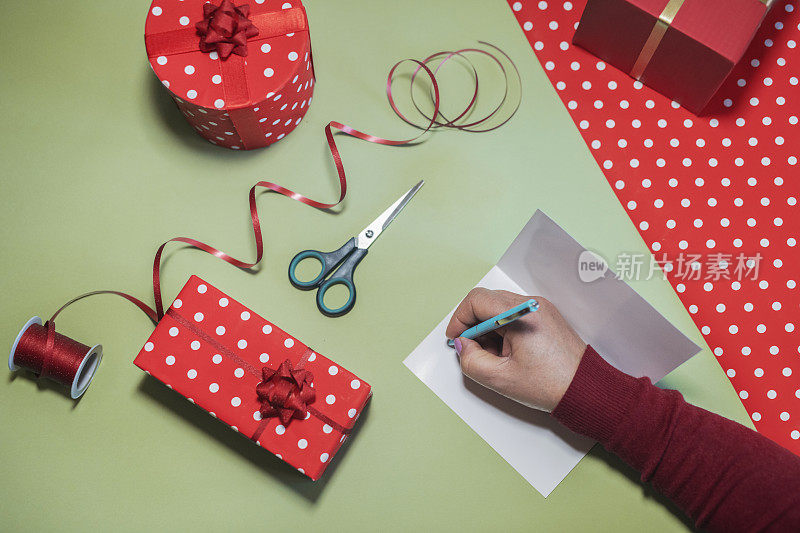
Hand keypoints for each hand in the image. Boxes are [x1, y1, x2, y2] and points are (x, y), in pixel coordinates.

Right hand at [446, 288, 586, 411]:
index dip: (459, 319)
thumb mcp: (500, 379)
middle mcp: (531, 304)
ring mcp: (540, 308)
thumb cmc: (551, 384)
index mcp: (520, 314)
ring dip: (488, 330)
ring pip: (499, 309)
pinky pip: (514, 315)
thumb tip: (464, 346)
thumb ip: (471, 361)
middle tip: (473, 351)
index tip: (456, 339)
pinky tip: (509, 354)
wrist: (586, 390)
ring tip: (495, 357)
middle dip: (473, 326)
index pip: (476, 300)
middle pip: (487, 302)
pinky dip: (503, 331)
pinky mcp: (545, 316)